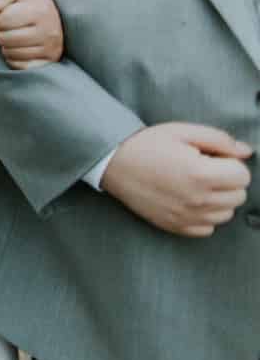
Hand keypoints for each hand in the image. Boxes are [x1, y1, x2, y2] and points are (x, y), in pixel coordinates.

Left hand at [0, 0, 62, 69]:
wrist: (56, 14)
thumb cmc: (29, 2)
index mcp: (40, 10)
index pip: (2, 20)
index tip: (5, 14)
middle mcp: (49, 31)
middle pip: (5, 38)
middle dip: (1, 32)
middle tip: (9, 27)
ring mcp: (52, 49)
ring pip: (11, 53)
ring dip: (6, 45)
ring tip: (15, 35)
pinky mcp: (50, 62)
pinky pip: (20, 66)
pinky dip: (14, 58)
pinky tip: (20, 47)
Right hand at [100, 122, 252, 236]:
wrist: (113, 162)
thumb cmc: (147, 144)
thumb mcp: (183, 131)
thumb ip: (220, 140)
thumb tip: (246, 152)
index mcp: (201, 173)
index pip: (243, 176)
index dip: (230, 163)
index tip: (213, 158)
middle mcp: (197, 199)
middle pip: (238, 196)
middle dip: (227, 181)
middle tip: (205, 170)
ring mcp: (186, 216)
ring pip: (226, 214)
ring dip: (218, 200)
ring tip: (196, 185)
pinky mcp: (175, 226)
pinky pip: (208, 228)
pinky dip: (204, 216)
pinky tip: (189, 200)